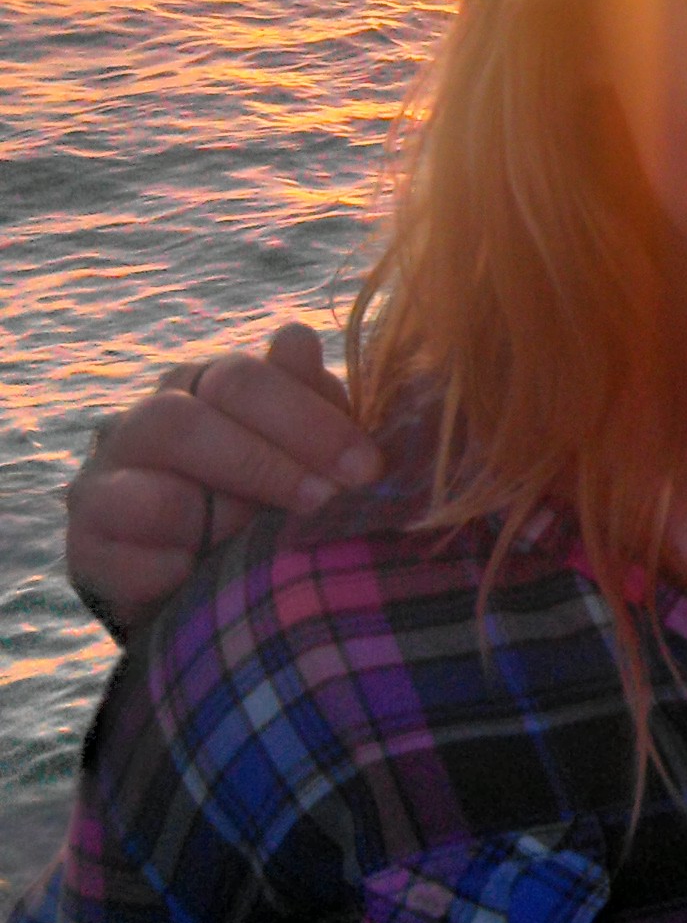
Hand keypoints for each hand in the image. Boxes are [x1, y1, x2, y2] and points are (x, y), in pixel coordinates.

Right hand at [65, 321, 377, 640]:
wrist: (206, 583)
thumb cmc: (266, 497)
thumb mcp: (302, 449)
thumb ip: (305, 399)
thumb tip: (296, 339)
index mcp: (197, 387)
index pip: (240, 378)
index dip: (307, 419)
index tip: (366, 467)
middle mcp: (139, 425)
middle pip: (182, 421)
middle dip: (266, 465)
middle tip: (326, 502)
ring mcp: (100, 485)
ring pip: (151, 494)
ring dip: (219, 522)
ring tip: (258, 544)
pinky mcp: (84, 549)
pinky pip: (125, 559)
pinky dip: (174, 570)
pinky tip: (202, 576)